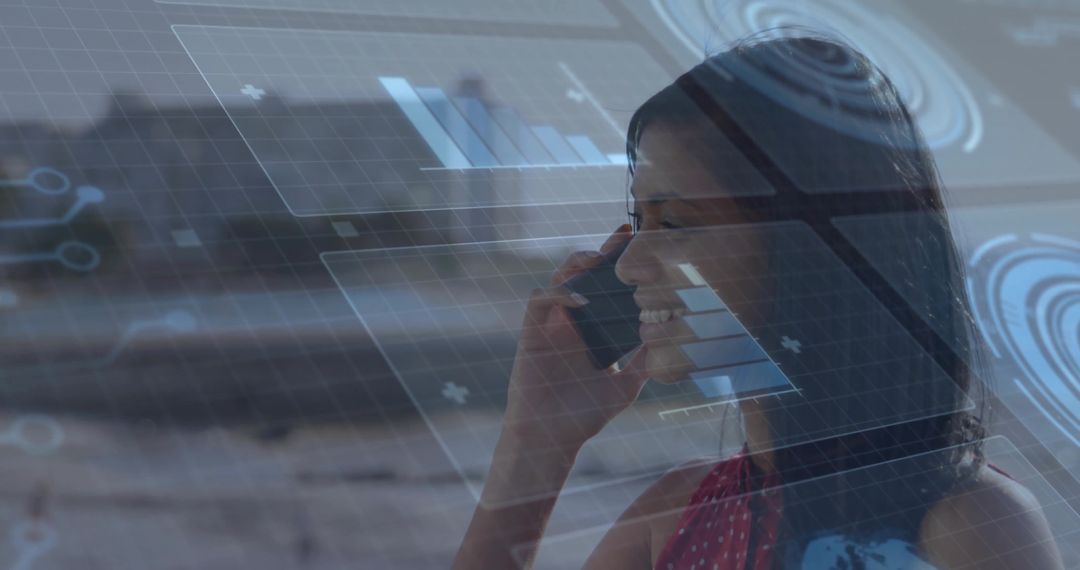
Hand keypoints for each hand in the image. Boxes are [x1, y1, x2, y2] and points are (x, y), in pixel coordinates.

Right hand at [503, 225, 647, 450]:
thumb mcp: (626, 385)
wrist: (552, 438)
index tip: (635, 241)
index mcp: (592, 328)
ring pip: (558, 278)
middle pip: (582, 273)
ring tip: (598, 260)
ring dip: (577, 265)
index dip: (616, 261)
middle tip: (622, 240)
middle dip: (600, 252)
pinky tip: (580, 299)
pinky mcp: (531, 333)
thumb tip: (672, 337)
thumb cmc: (584, 414)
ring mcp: (550, 324)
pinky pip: (539, 300)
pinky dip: (558, 293)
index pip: (605, 286)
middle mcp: (570, 321)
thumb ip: (644, 361)